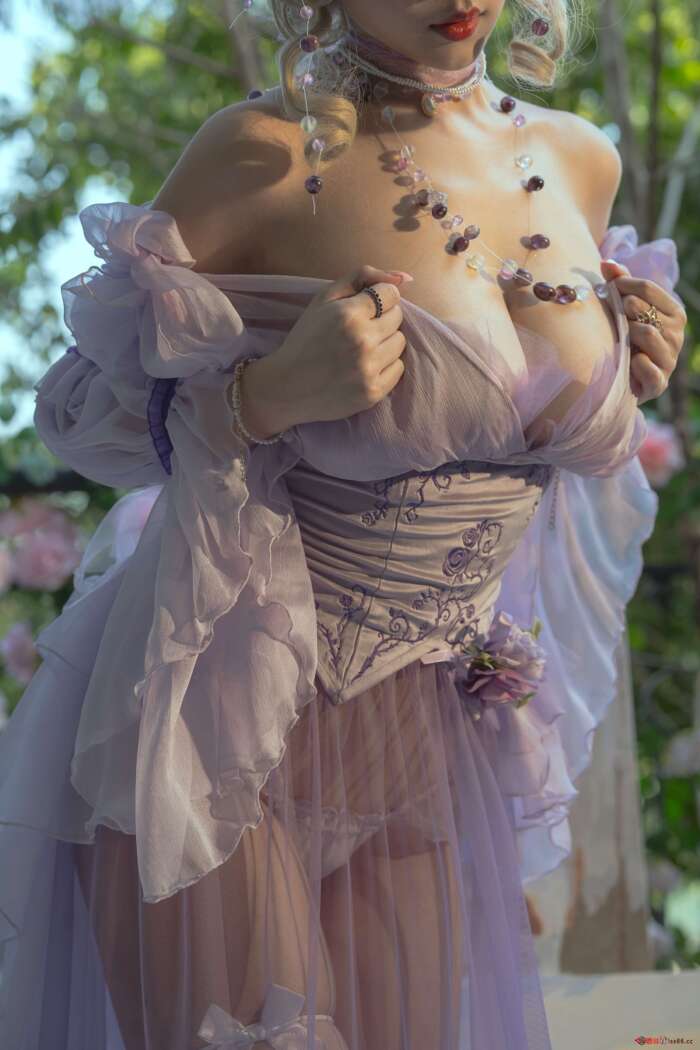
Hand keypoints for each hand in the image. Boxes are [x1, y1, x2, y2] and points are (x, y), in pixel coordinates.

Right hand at [262, 264, 411, 428]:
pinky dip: (385, 366)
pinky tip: (363, 367)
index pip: (391, 294)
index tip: (365, 308)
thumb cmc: (306, 338)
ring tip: (361, 349)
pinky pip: (398, 369)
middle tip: (358, 330)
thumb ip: (362, 276)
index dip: (378, 298)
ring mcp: (368, 369)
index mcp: (348, 314)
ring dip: (385, 343)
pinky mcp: (373, 392)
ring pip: (400, 343)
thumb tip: (405, 278)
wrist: (286, 387)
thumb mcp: (324, 298)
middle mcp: (362, 341)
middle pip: (398, 317)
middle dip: (381, 319)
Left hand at [600, 258, 687, 404]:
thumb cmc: (626, 340)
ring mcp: (670, 359)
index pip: (648, 288)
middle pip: (643, 308)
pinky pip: (646, 367)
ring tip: (620, 339)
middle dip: (622, 310)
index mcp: (674, 313)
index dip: (623, 284)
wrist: (625, 383)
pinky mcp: (660, 383)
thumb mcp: (625, 311)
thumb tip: (606, 262)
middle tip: (613, 317)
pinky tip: (628, 362)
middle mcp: (676, 334)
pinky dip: (634, 363)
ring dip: (626, 334)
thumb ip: (620, 284)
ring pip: (645, 334)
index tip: (607, 288)